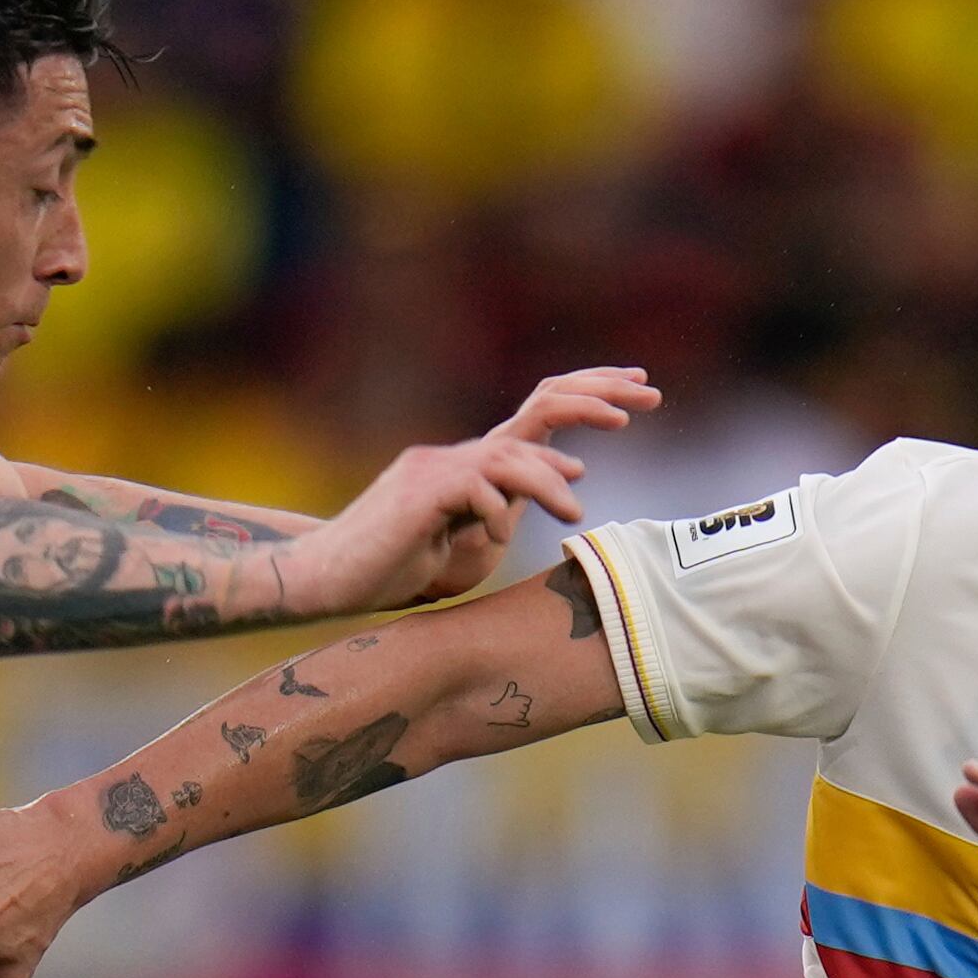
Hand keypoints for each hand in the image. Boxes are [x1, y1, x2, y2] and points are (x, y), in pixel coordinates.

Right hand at [291, 367, 658, 617]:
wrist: (330, 580)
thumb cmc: (394, 569)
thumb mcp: (469, 547)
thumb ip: (505, 516)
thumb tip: (547, 495)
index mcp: (476, 465)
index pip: (542, 414)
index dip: (590, 396)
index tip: (638, 398)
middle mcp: (460, 454)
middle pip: (540, 406)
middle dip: (597, 398)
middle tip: (647, 399)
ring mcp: (437, 467)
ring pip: (512, 454)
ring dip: (548, 482)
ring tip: (574, 511)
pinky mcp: (419, 492)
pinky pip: (475, 487)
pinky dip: (495, 510)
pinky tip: (499, 534)